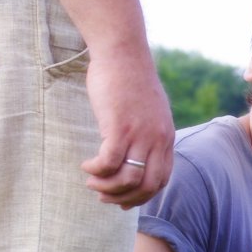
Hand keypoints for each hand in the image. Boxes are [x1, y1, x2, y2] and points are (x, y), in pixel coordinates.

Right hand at [80, 47, 175, 208]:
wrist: (123, 52)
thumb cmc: (130, 80)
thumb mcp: (149, 111)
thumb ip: (148, 133)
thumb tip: (137, 152)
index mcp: (166, 138)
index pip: (161, 180)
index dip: (142, 195)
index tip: (123, 199)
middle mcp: (157, 140)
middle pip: (146, 186)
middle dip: (123, 198)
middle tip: (103, 196)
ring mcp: (140, 134)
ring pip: (128, 179)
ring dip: (106, 187)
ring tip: (91, 181)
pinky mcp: (119, 127)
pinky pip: (108, 163)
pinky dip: (96, 170)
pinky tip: (86, 165)